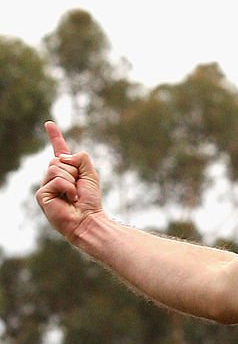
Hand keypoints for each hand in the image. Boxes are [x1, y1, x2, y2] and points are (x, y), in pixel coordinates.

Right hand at [35, 121, 103, 241]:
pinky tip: (70, 200)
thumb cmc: (90, 200)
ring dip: (71, 180)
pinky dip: (68, 188)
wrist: (89, 219)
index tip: (49, 124)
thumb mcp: (90, 174)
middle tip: (78, 187)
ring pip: (57, 167)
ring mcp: (46, 186)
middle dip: (74, 170)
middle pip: (58, 159)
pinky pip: (57, 180)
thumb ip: (81, 158)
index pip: (59, 151)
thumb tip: (63, 157)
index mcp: (66, 172)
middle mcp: (53, 178)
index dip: (55, 137)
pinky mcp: (42, 195)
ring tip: (74, 195)